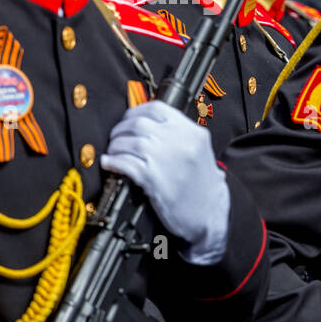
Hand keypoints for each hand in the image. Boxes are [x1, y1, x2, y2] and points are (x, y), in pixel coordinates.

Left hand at [101, 101, 230, 263]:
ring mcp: (166, 159)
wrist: (210, 213)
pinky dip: (112, 162)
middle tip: (117, 138)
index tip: (129, 120)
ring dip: (115, 147)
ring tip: (114, 153)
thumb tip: (144, 124)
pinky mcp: (153, 179)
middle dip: (121, 130)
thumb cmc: (202, 184)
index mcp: (193, 132)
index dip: (136, 112)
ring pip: (128, 142)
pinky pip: (124, 163)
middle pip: (138, 124)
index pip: (157, 108)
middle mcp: (181, 142)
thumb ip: (178, 134)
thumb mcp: (198, 151)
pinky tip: (110, 164)